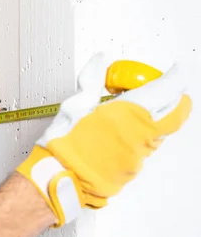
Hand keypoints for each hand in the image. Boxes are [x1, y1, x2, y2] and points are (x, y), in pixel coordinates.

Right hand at [17, 53, 192, 226]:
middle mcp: (142, 134)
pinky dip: (143, 133)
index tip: (173, 71)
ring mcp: (142, 152)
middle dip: (172, 96)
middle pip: (176, 110)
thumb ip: (93, 79)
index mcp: (129, 113)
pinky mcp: (136, 166)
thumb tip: (100, 60)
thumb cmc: (65, 143)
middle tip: (159, 88)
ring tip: (134, 109)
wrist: (60, 176)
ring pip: (163, 129)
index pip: (167, 89)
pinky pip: (148, 145)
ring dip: (157, 115)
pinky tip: (123, 129)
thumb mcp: (76, 103)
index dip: (174, 77)